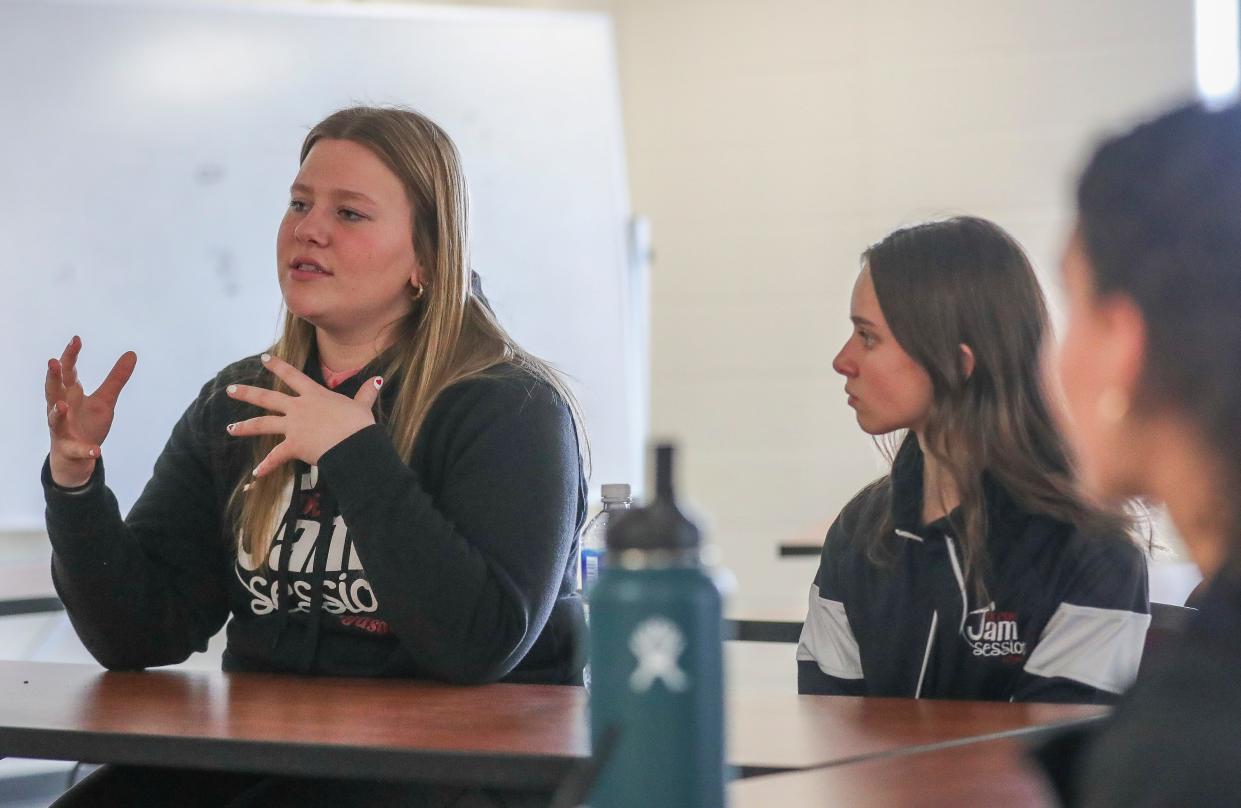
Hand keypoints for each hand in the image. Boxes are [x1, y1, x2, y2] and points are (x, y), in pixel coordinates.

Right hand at [45, 336, 137, 487]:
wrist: (76, 456)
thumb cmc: (86, 422)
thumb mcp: (105, 400)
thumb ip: (116, 378)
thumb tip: (132, 353)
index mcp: (70, 394)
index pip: (67, 372)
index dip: (70, 356)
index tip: (77, 339)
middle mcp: (61, 409)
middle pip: (53, 391)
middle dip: (52, 377)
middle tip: (53, 362)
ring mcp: (62, 430)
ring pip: (55, 420)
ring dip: (57, 412)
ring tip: (62, 405)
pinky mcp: (71, 449)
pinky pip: (78, 450)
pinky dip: (86, 450)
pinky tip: (96, 451)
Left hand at [225, 353, 381, 476]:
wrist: (354, 443)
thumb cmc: (358, 424)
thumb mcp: (361, 406)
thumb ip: (365, 393)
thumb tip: (377, 380)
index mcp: (314, 395)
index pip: (292, 375)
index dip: (277, 366)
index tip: (264, 359)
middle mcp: (299, 408)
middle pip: (268, 398)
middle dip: (247, 393)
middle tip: (230, 390)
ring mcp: (294, 427)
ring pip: (263, 424)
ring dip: (245, 427)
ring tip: (230, 429)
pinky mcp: (293, 446)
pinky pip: (276, 457)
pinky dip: (267, 466)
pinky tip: (256, 473)